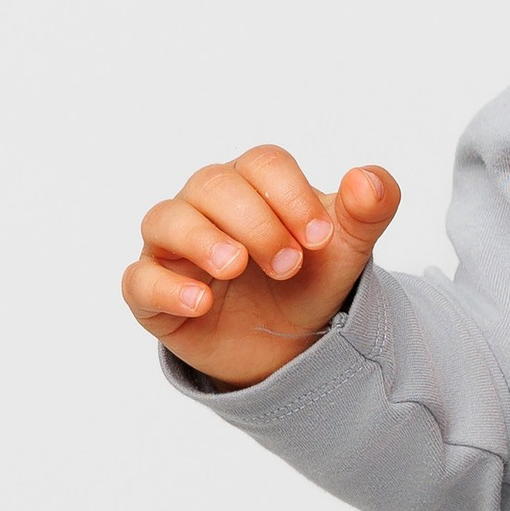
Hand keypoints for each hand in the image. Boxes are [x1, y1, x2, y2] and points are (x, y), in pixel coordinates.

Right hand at [122, 145, 400, 386]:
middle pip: (212, 185)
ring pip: (165, 220)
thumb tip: (368, 180)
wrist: (287, 346)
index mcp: (254, 184)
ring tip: (235, 266)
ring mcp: (173, 247)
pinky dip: (165, 288)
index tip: (319, 239)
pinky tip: (200, 302)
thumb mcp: (346, 250)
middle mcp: (205, 205)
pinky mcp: (153, 293)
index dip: (291, 196)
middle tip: (289, 265)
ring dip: (202, 239)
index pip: (262, 164)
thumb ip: (369, 210)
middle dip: (255, 222)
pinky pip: (139, 280)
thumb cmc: (308, 281)